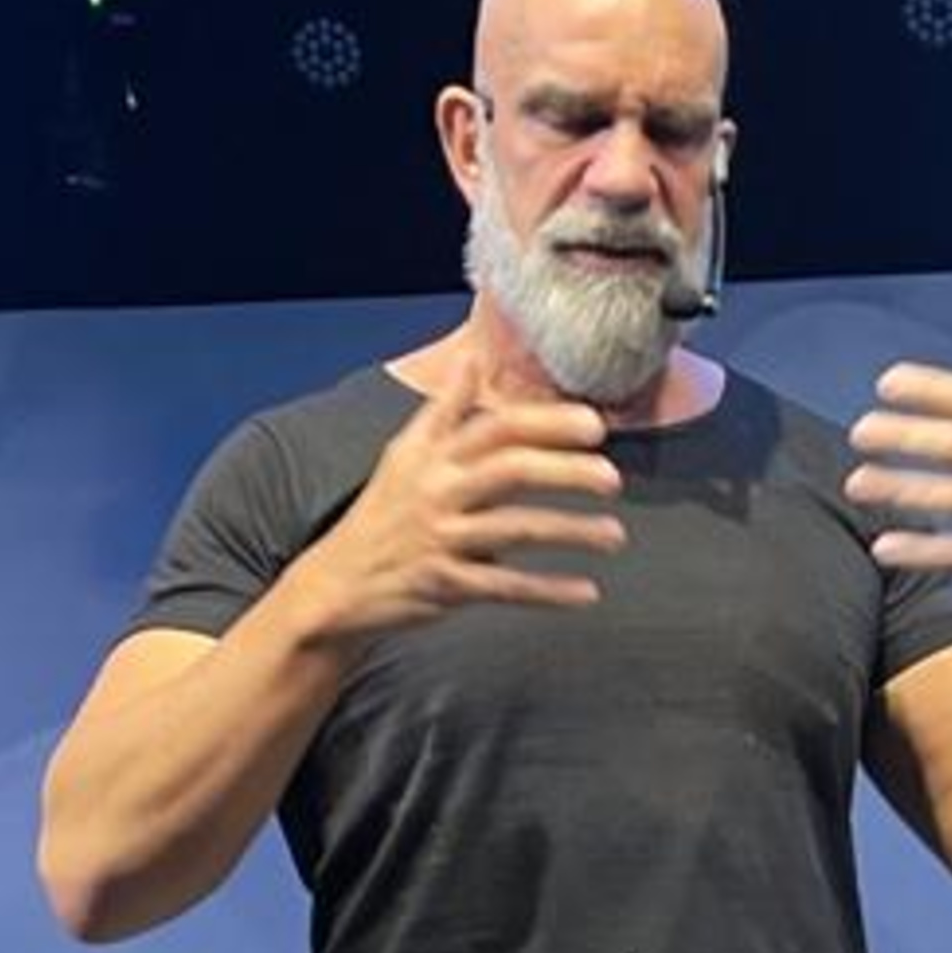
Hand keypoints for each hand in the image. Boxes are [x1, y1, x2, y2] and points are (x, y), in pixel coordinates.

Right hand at [297, 346, 625, 638]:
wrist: (336, 585)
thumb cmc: (382, 516)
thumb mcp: (405, 455)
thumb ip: (446, 410)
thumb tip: (472, 359)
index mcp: (432, 455)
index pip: (496, 426)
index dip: (547, 422)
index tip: (594, 424)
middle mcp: (437, 491)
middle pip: (511, 469)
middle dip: (567, 471)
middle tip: (613, 478)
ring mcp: (440, 539)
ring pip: (516, 529)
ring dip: (570, 531)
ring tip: (615, 535)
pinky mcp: (444, 585)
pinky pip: (505, 586)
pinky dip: (548, 591)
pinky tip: (587, 593)